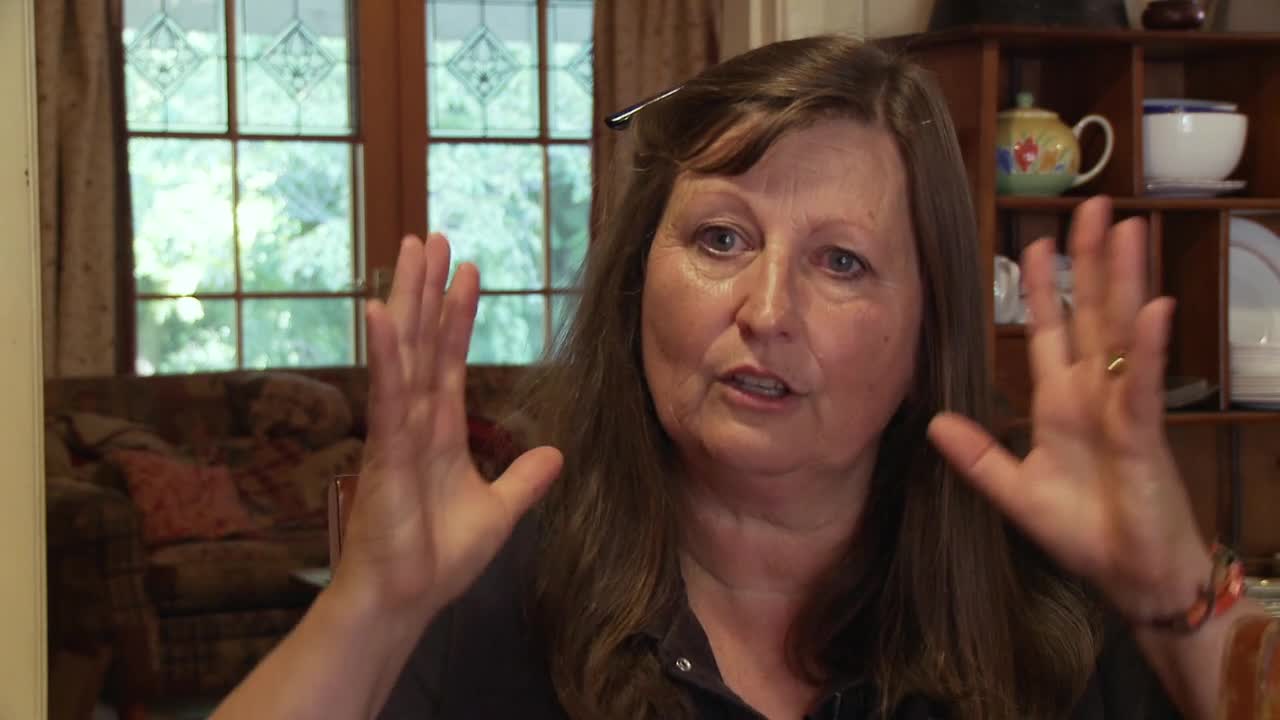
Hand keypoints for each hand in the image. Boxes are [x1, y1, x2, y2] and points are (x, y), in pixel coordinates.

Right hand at [331, 234, 562, 618]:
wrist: (404, 601)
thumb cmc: (436, 560)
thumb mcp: (497, 513)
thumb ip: (523, 482)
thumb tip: (555, 456)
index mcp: (438, 431)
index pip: (448, 359)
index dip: (457, 315)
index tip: (466, 271)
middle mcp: (414, 422)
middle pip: (422, 341)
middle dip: (427, 288)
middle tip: (431, 237)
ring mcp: (396, 433)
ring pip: (404, 353)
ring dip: (408, 300)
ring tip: (412, 250)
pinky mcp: (385, 453)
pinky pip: (387, 395)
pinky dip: (386, 355)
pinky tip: (383, 313)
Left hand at [928, 196, 1210, 622]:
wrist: (1131, 573)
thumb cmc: (1084, 531)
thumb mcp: (1016, 492)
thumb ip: (977, 457)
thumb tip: (933, 423)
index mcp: (1061, 403)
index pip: (1052, 331)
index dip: (1043, 289)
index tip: (1035, 244)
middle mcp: (1094, 394)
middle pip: (1092, 313)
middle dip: (1089, 262)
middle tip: (1091, 207)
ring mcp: (1122, 407)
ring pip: (1122, 331)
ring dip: (1123, 280)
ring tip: (1126, 229)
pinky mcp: (1144, 433)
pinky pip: (1143, 383)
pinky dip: (1149, 346)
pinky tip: (1153, 307)